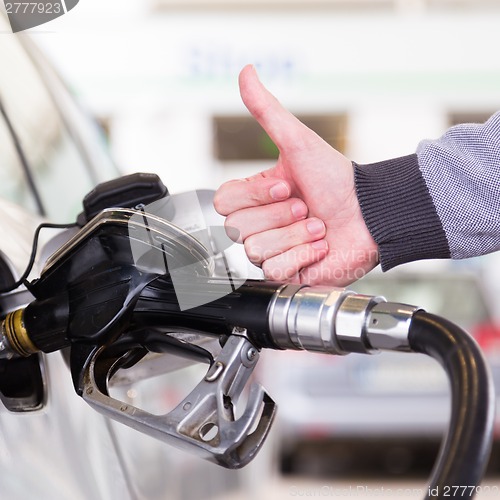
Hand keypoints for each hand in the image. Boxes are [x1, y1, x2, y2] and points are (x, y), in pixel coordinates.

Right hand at [214, 65, 378, 285]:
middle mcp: (259, 224)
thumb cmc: (336, 179)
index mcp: (256, 197)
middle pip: (238, 229)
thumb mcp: (298, 142)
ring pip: (256, 250)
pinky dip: (303, 257)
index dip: (255, 196)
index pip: (223, 202)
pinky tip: (319, 247)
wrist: (370, 213)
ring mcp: (272, 250)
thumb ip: (267, 111)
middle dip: (280, 216)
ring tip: (318, 226)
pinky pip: (276, 270)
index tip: (287, 185)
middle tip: (306, 206)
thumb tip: (246, 72)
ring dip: (295, 236)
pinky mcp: (286, 273)